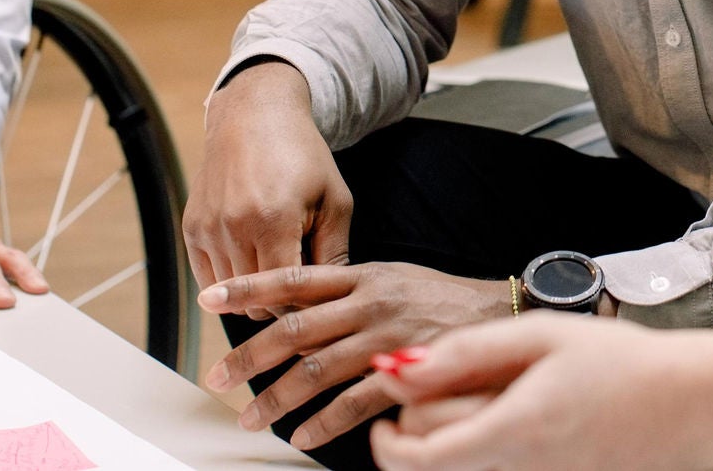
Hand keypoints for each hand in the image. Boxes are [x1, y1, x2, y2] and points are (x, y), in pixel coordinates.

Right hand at [183, 61, 350, 317]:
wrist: (255, 117)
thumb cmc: (303, 158)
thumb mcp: (335, 201)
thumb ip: (335, 254)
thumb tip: (332, 302)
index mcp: (274, 221)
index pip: (284, 294)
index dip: (304, 303)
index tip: (318, 296)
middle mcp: (234, 227)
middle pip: (256, 301)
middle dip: (280, 300)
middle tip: (299, 282)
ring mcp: (207, 229)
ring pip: (231, 295)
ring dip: (255, 292)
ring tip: (278, 267)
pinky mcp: (191, 229)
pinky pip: (208, 280)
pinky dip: (231, 282)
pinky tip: (253, 260)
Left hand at [200, 262, 513, 449]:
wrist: (501, 315)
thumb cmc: (440, 300)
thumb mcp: (391, 280)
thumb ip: (345, 295)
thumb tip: (292, 317)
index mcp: (361, 276)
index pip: (293, 277)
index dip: (249, 288)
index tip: (211, 299)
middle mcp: (369, 302)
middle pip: (295, 327)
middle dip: (249, 355)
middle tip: (219, 376)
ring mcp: (387, 337)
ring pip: (316, 369)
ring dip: (277, 398)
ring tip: (252, 417)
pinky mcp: (408, 371)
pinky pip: (354, 402)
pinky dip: (324, 423)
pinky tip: (305, 437)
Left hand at [369, 314, 712, 470]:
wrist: (696, 405)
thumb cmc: (627, 364)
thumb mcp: (543, 335)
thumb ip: (467, 351)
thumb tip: (400, 368)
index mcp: (513, 432)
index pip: (415, 460)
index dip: (383, 442)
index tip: (386, 413)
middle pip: (433, 467)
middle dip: (419, 430)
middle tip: (439, 389)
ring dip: (454, 443)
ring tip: (485, 402)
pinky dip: (488, 451)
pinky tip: (515, 422)